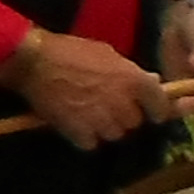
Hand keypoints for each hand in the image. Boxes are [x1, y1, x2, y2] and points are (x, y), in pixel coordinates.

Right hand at [4, 27, 169, 148]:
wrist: (33, 61)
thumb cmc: (69, 51)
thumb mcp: (106, 53)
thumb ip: (130, 71)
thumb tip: (153, 81)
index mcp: (133, 80)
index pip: (160, 104)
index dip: (156, 109)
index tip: (151, 112)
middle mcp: (122, 102)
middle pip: (134, 122)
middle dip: (123, 116)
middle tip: (107, 106)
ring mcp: (101, 119)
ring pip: (114, 134)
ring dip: (104, 127)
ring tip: (87, 115)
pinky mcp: (79, 131)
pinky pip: (91, 143)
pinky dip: (83, 136)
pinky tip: (73, 123)